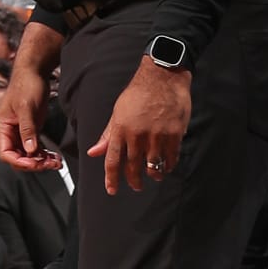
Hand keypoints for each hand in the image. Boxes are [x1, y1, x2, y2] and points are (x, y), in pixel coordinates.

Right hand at [0, 61, 60, 171]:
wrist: (34, 72)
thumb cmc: (25, 85)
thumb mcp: (26, 108)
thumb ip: (27, 129)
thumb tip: (30, 149)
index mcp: (2, 127)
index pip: (6, 153)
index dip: (19, 161)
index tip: (34, 163)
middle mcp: (10, 132)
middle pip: (17, 157)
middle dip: (33, 163)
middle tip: (49, 164)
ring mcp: (21, 132)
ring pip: (28, 154)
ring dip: (41, 161)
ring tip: (55, 162)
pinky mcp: (31, 129)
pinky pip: (35, 148)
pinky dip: (44, 154)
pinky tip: (55, 157)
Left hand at [88, 59, 191, 193]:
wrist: (162, 78)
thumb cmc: (137, 94)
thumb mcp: (118, 112)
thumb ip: (108, 135)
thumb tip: (94, 153)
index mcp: (120, 130)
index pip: (113, 160)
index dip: (111, 178)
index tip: (112, 190)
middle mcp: (137, 136)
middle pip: (132, 167)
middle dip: (133, 180)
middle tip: (136, 186)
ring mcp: (157, 136)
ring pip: (153, 166)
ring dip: (153, 175)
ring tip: (154, 176)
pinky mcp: (174, 135)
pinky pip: (171, 158)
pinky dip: (168, 165)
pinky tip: (167, 166)